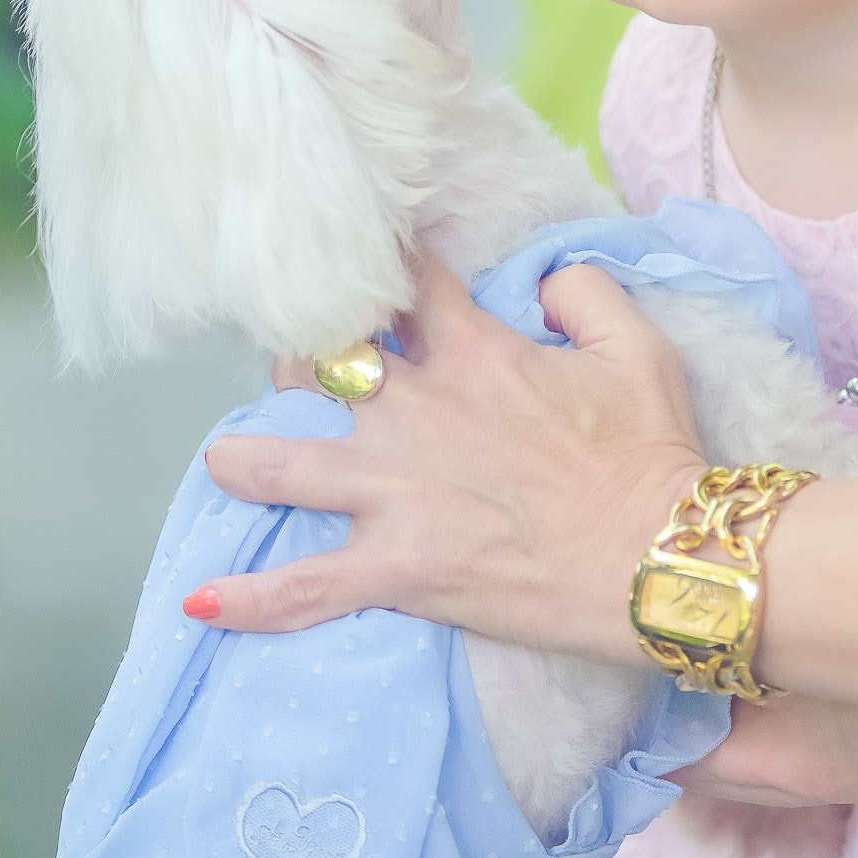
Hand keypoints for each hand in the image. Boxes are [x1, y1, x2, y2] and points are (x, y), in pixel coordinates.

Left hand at [192, 260, 703, 657]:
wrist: (656, 559)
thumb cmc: (651, 455)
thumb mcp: (639, 348)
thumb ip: (586, 294)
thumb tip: (547, 280)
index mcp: (475, 354)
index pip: (409, 287)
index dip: (382, 266)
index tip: (361, 255)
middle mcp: (420, 412)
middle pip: (326, 363)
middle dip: (300, 357)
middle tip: (296, 367)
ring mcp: (399, 492)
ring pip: (289, 463)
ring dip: (246, 459)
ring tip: (223, 461)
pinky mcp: (399, 568)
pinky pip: (307, 586)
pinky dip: (252, 598)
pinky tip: (201, 602)